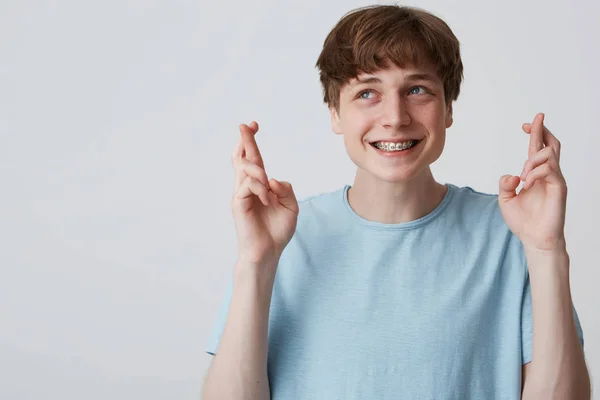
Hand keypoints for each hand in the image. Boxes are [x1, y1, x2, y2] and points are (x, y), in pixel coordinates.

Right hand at [231, 121, 298, 266]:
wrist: (268, 251)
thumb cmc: (277, 231)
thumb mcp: (291, 206)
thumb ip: (286, 189)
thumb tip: (272, 178)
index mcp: (260, 186)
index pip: (253, 159)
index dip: (251, 142)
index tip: (253, 125)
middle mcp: (247, 187)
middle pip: (242, 157)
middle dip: (245, 140)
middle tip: (245, 125)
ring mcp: (241, 194)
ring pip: (245, 168)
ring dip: (258, 171)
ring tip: (268, 188)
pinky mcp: (238, 203)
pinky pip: (247, 185)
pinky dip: (259, 188)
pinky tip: (267, 200)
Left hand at [498, 113, 567, 252]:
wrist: (534, 239)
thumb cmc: (523, 221)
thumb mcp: (505, 200)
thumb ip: (504, 184)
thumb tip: (512, 174)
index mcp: (535, 175)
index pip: (538, 148)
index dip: (534, 133)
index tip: (525, 124)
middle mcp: (548, 174)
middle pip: (551, 144)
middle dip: (542, 130)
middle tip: (534, 120)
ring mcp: (555, 180)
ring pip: (549, 153)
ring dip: (531, 159)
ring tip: (523, 176)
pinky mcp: (559, 188)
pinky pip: (549, 169)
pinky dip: (535, 172)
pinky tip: (527, 183)